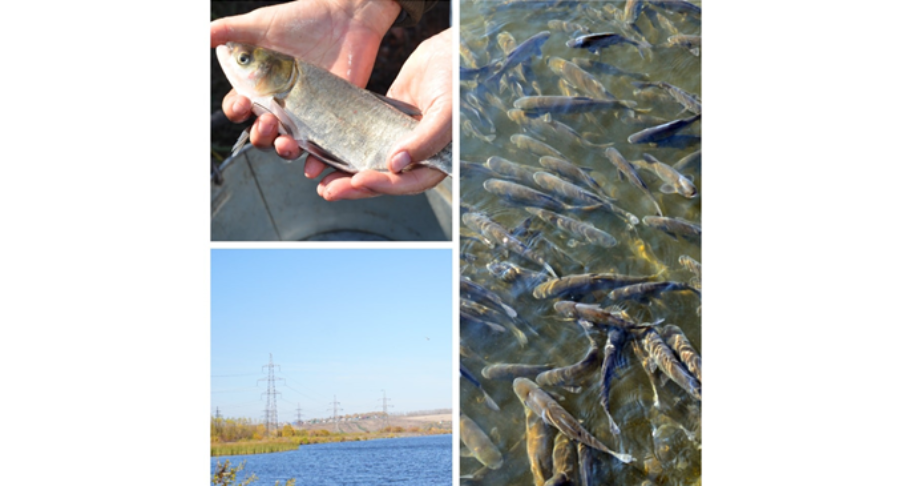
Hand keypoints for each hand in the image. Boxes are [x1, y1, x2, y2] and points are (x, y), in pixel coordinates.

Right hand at [212, 0, 400, 159]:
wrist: (347, 17)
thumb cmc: (303, 19)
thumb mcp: (262, 24)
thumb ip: (229, 31)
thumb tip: (201, 37)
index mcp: (260, 86)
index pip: (239, 110)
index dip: (236, 111)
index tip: (241, 102)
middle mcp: (281, 105)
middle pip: (262, 134)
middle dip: (260, 135)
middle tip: (267, 120)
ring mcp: (307, 114)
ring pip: (289, 145)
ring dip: (282, 150)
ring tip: (286, 142)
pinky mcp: (332, 118)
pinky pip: (323, 147)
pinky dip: (315, 161)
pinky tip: (311, 166)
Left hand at [315, 28, 452, 200]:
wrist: (451, 49)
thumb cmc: (456, 81)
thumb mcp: (446, 112)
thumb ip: (426, 140)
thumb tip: (396, 165)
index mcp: (436, 159)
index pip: (408, 182)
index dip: (384, 185)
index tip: (359, 180)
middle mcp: (416, 155)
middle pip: (384, 179)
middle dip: (356, 187)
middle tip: (329, 191)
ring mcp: (397, 139)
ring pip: (369, 163)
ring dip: (345, 174)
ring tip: (321, 182)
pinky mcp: (382, 123)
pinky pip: (360, 139)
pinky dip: (343, 148)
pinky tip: (323, 153)